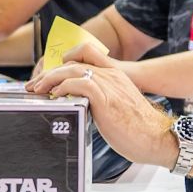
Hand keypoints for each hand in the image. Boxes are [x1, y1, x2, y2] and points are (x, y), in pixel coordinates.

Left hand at [25, 43, 175, 168]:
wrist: (157, 138)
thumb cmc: (137, 129)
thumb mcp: (117, 106)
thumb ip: (100, 100)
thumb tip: (79, 106)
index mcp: (115, 75)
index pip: (86, 53)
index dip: (64, 59)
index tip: (50, 74)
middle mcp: (111, 76)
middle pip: (73, 63)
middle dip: (49, 73)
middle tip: (35, 85)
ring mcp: (109, 86)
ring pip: (72, 70)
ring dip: (50, 79)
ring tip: (38, 90)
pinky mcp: (106, 99)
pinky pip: (80, 85)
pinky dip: (64, 88)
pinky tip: (56, 96)